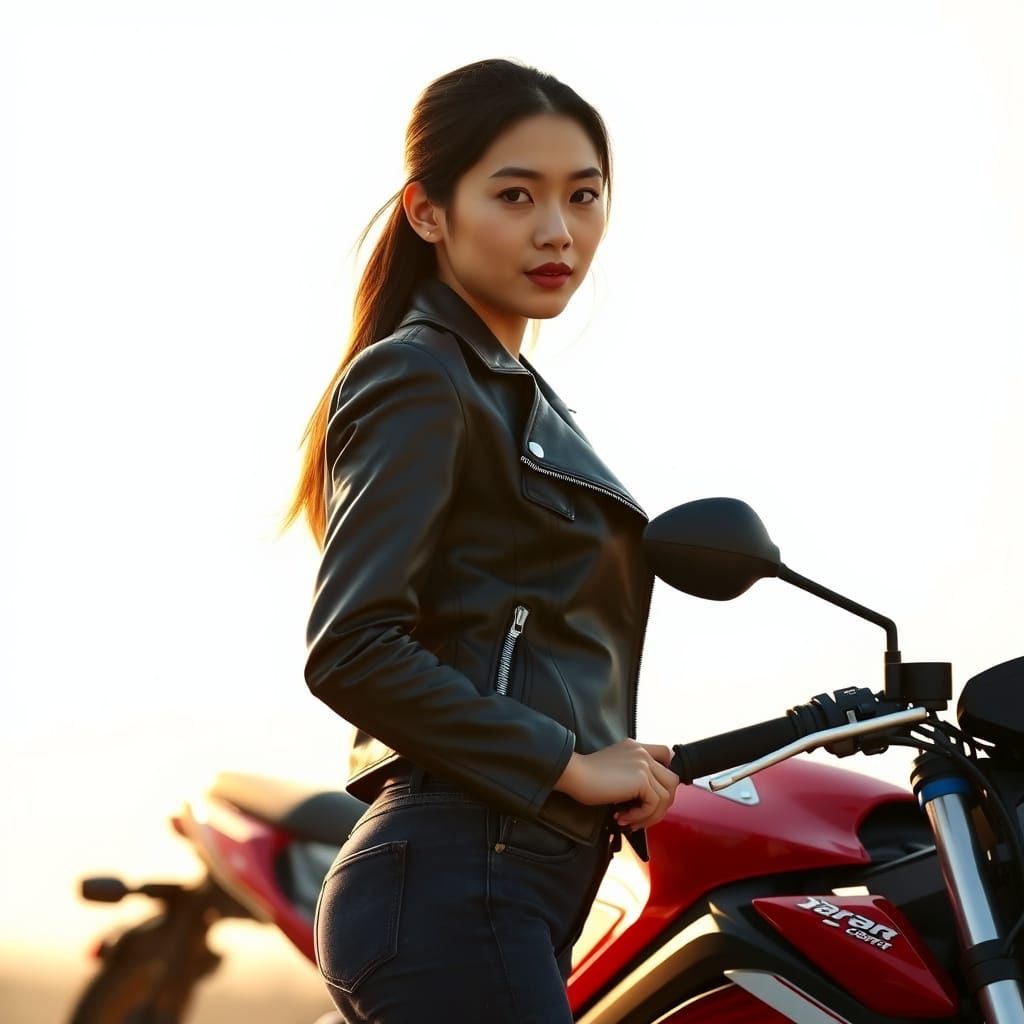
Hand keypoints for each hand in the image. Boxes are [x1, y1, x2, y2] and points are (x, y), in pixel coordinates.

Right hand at [553, 739, 679, 830]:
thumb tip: (647, 800)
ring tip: (628, 820)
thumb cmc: (586, 777)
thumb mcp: (614, 769)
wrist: (575, 774)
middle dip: (660, 805)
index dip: (666, 776)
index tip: (653, 794)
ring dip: (649, 815)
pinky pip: (653, 804)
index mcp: (636, 747)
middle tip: (640, 817)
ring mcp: (644, 764)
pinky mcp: (641, 778)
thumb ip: (632, 774)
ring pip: (666, 796)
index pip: (667, 755)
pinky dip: (640, 816)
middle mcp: (643, 753)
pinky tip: (621, 817)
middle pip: (672, 781)